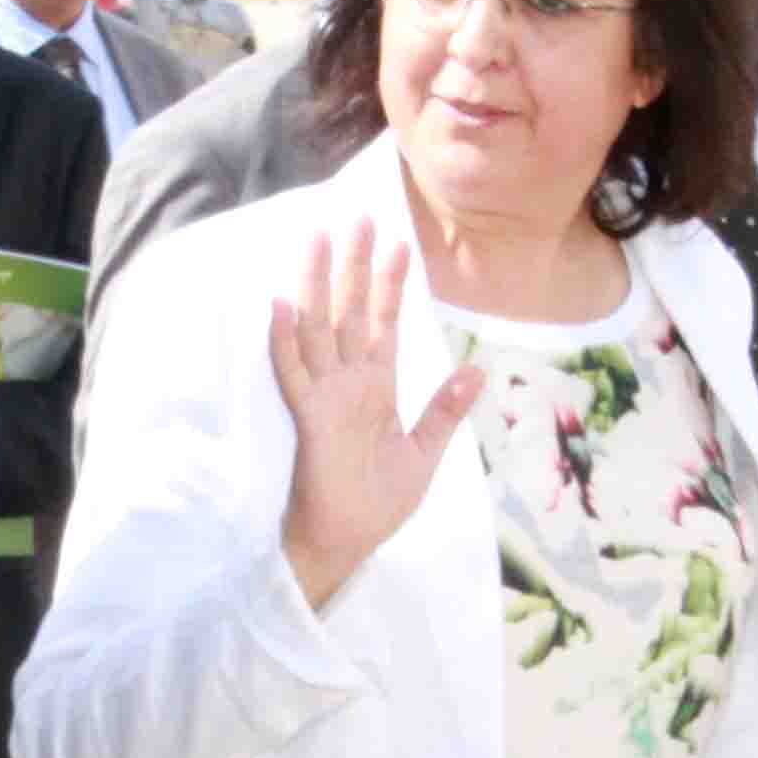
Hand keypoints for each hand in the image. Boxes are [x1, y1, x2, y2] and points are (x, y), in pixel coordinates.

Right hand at [270, 223, 479, 610]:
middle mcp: (348, 382)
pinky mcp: (309, 419)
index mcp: (375, 387)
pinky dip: (286, 341)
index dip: (390, 284)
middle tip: (359, 216)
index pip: (383, 323)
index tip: (398, 243)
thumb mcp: (425, 453)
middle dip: (354, 265)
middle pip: (349, 312)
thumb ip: (444, 410)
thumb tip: (476, 370)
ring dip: (317, 283)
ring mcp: (326, 397)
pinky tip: (281, 304)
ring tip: (319, 238)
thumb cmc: (379, 503)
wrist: (348, 541)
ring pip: (318, 327)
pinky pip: (294, 374)